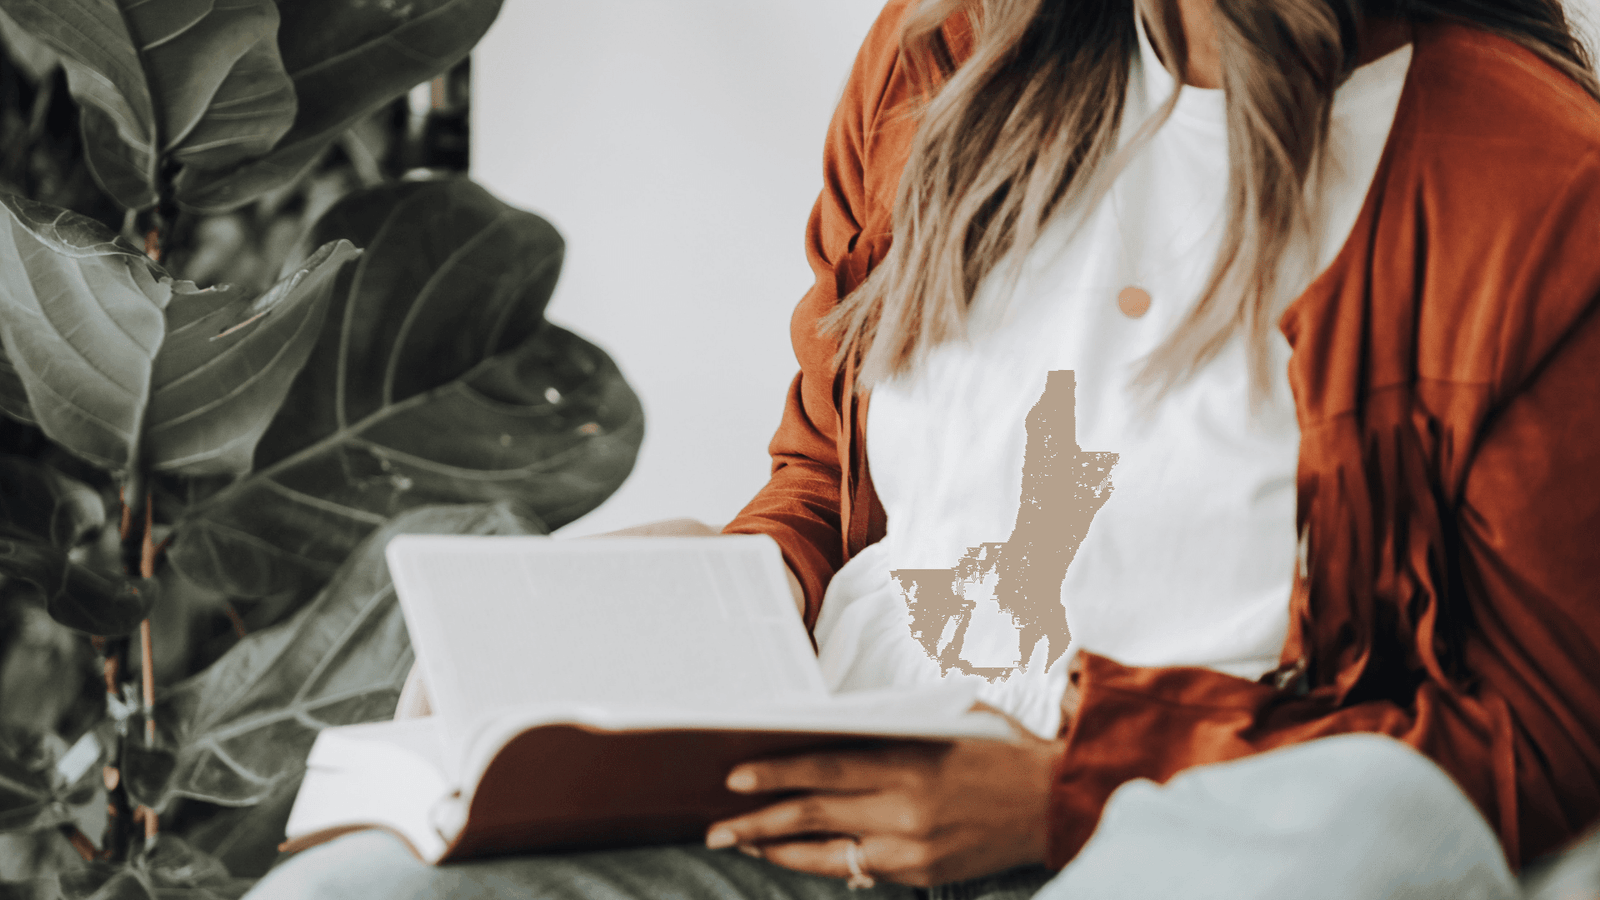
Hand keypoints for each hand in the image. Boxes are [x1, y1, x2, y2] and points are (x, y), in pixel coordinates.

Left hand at [704, 730, 1064, 886]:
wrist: (1056, 803)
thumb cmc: (998, 748)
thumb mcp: (945, 720)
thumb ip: (889, 726)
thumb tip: (827, 726)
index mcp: (908, 762)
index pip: (824, 769)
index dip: (776, 774)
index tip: (735, 777)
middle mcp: (905, 810)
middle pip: (814, 816)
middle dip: (757, 821)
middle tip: (716, 826)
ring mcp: (913, 848)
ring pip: (827, 853)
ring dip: (777, 849)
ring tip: (742, 843)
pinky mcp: (922, 873)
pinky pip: (858, 870)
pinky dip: (822, 862)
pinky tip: (793, 855)